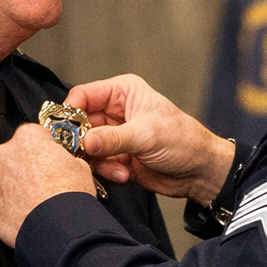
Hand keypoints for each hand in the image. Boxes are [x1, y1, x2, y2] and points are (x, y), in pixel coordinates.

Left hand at [0, 124, 95, 245]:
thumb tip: (62, 163)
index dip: (44, 147)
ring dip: (13, 185)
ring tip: (32, 201)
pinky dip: (4, 204)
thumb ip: (63, 158)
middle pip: (14, 154)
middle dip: (25, 165)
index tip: (49, 158)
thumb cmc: (69, 196)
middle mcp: (4, 153)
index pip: (33, 135)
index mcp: (27, 137)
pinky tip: (21, 212)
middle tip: (42, 182)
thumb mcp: (80, 166)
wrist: (56, 228)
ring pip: (2, 177)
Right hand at [65, 74, 234, 204]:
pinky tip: (124, 174)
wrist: (200, 171)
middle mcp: (115, 111)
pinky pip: (97, 163)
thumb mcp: (146, 135)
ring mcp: (114, 135)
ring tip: (116, 168)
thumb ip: (112, 138)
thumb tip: (84, 141)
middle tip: (84, 154)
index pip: (83, 96)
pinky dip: (106, 171)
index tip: (66, 131)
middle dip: (82, 141)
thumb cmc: (183, 141)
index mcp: (122, 92)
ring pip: (86, 146)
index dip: (71, 112)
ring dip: (97, 160)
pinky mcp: (116, 156)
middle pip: (80, 123)